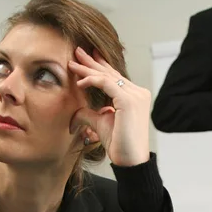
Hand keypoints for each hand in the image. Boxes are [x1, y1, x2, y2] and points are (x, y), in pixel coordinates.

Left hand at [68, 47, 150, 166]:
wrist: (129, 161)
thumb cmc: (120, 145)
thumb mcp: (101, 124)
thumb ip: (89, 114)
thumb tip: (74, 113)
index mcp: (136, 97)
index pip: (116, 77)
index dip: (100, 67)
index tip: (85, 60)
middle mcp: (138, 93)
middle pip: (111, 73)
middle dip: (92, 62)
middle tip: (77, 51)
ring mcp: (136, 96)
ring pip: (107, 76)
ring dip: (88, 69)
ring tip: (73, 62)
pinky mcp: (129, 101)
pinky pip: (106, 84)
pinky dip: (91, 80)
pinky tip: (79, 81)